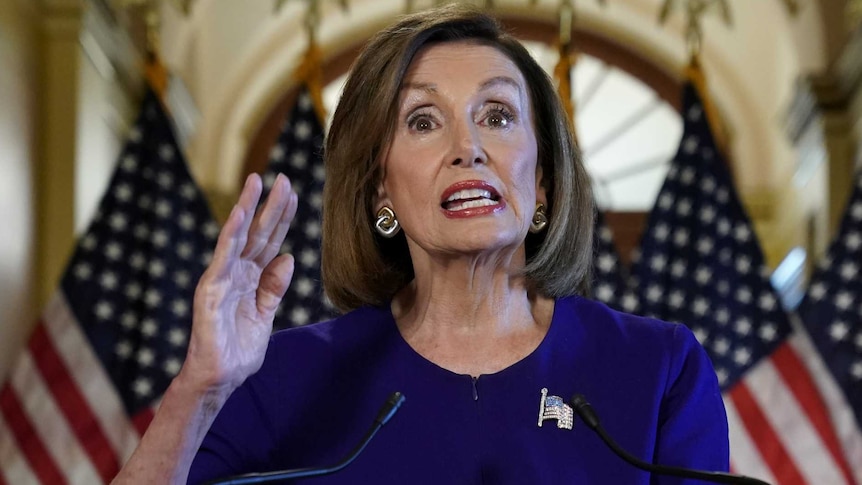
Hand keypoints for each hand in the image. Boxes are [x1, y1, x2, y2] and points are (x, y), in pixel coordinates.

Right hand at [181, 173, 297, 391]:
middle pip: (258, 233)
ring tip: (257, 183)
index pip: (270, 242)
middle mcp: (237, 273)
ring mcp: (223, 278)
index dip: (282, 218)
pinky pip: (223, 257)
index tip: (293, 194)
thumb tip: (288, 257)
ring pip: (238, 237)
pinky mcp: (212, 289)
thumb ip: (274, 288)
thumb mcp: (265, 315)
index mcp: (252, 278)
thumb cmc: (238, 349)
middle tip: (282, 178)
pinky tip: (240, 214)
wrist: (220, 378)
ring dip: (248, 209)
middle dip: (270, 206)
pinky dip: (231, 235)